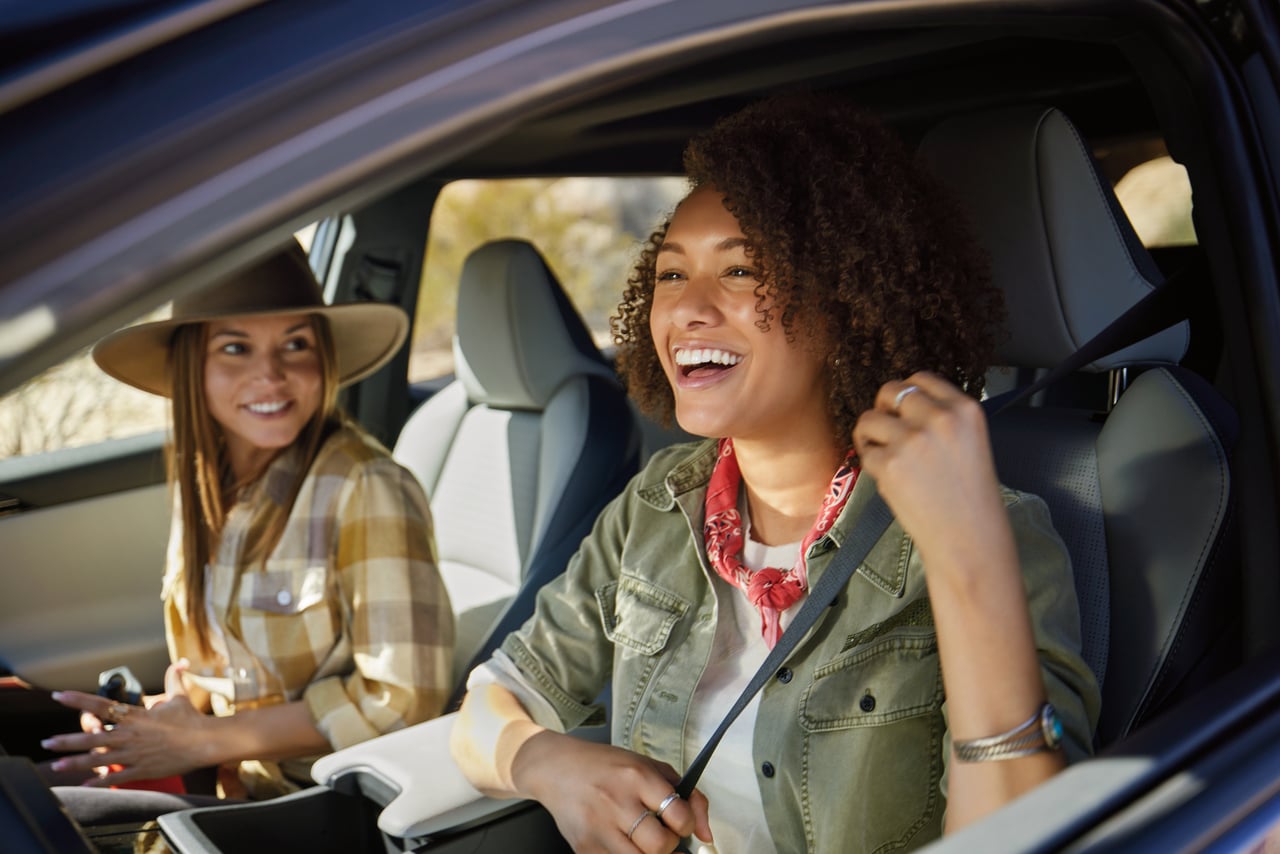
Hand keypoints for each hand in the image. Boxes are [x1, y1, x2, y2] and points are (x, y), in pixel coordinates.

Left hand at [45, 661, 208, 785]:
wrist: (206, 742)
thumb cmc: (192, 719)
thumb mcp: (180, 695)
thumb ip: (174, 678)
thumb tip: (179, 661)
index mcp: (136, 716)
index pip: (102, 705)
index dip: (78, 700)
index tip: (58, 695)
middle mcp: (130, 735)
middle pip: (93, 737)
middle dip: (67, 741)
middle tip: (47, 742)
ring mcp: (135, 754)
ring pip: (99, 759)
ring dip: (76, 763)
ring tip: (56, 765)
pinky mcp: (142, 769)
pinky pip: (117, 777)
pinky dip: (99, 782)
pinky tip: (84, 785)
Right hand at [513, 731, 712, 852]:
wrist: (556, 768)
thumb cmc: (607, 767)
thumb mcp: (649, 767)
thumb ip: (688, 795)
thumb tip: (706, 834)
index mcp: (637, 776)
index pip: (679, 814)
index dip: (685, 824)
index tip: (679, 822)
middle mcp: (617, 801)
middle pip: (660, 846)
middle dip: (669, 846)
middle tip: (662, 837)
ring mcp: (598, 827)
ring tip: (644, 842)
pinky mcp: (584, 847)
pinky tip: (625, 846)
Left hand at [852, 371, 1009, 567]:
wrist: (969, 539)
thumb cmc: (970, 497)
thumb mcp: (971, 442)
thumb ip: (942, 418)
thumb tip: (902, 403)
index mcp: (965, 409)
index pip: (922, 379)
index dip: (906, 394)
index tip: (903, 410)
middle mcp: (939, 418)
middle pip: (890, 390)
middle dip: (883, 409)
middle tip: (888, 431)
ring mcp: (912, 439)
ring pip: (869, 418)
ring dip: (870, 435)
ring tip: (884, 455)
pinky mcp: (889, 463)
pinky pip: (864, 451)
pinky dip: (870, 463)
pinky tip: (888, 477)